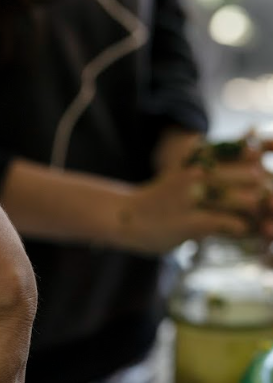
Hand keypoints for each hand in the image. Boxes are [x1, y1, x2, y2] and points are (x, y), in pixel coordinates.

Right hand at [116, 164, 255, 254]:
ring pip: (245, 200)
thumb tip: (254, 147)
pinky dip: (242, 229)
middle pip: (253, 177)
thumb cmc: (163, 198)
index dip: (264, 167)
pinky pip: (228, 223)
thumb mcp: (189, 168)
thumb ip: (216, 161)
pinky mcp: (191, 221)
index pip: (250, 152)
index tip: (266, 182)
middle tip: (269, 205)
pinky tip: (243, 232)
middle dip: (267, 193)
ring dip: (258, 213)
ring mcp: (196, 197)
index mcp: (204, 157)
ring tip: (263, 223)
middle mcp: (201, 172)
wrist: (128, 217)